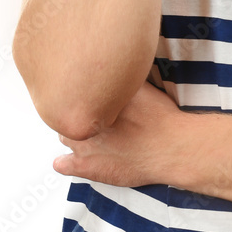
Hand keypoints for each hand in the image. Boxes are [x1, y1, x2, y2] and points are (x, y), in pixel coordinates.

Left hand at [53, 81, 182, 186]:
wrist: (170, 148)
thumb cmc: (160, 117)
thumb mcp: (141, 86)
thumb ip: (122, 78)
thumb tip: (114, 65)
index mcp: (96, 100)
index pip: (75, 93)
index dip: (85, 98)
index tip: (93, 100)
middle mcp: (84, 118)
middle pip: (69, 115)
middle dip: (80, 117)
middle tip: (97, 121)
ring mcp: (82, 144)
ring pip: (65, 137)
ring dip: (75, 137)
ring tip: (93, 140)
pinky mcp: (85, 166)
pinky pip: (62, 164)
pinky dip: (66, 162)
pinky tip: (74, 161)